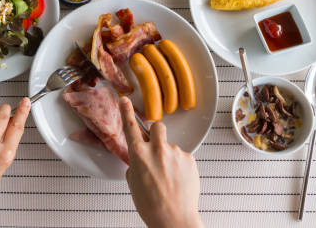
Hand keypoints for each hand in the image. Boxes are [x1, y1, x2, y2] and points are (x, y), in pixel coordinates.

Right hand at [119, 97, 203, 227]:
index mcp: (139, 155)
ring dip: (169, 156)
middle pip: (158, 127)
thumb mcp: (133, 183)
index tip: (125, 100)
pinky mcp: (190, 159)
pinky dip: (180, 166)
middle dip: (156, 134)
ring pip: (171, 146)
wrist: (174, 220)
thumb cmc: (151, 205)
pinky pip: (183, 157)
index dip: (126, 111)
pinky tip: (178, 181)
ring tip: (169, 178)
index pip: (130, 127)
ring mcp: (175, 153)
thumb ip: (136, 164)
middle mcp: (157, 149)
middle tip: (157, 149)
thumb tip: (142, 159)